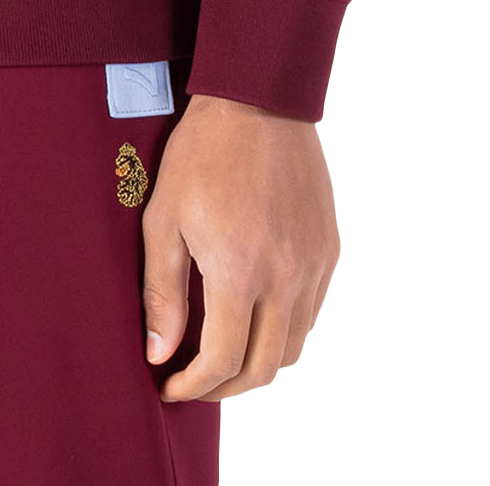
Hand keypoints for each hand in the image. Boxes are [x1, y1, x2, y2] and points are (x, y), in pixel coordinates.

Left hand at [141, 92, 339, 400]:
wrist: (257, 100)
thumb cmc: (201, 153)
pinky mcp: (329, 248)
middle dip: (226, 388)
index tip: (171, 387)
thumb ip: (163, 292)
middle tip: (195, 381)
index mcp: (240, 270)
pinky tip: (254, 312)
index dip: (195, 387)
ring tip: (224, 350)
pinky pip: (311, 311)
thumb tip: (161, 354)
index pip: (223, 361)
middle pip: (264, 368)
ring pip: (294, 346)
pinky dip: (284, 328)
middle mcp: (286, 276)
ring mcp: (314, 264)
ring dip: (258, 361)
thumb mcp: (163, 218)